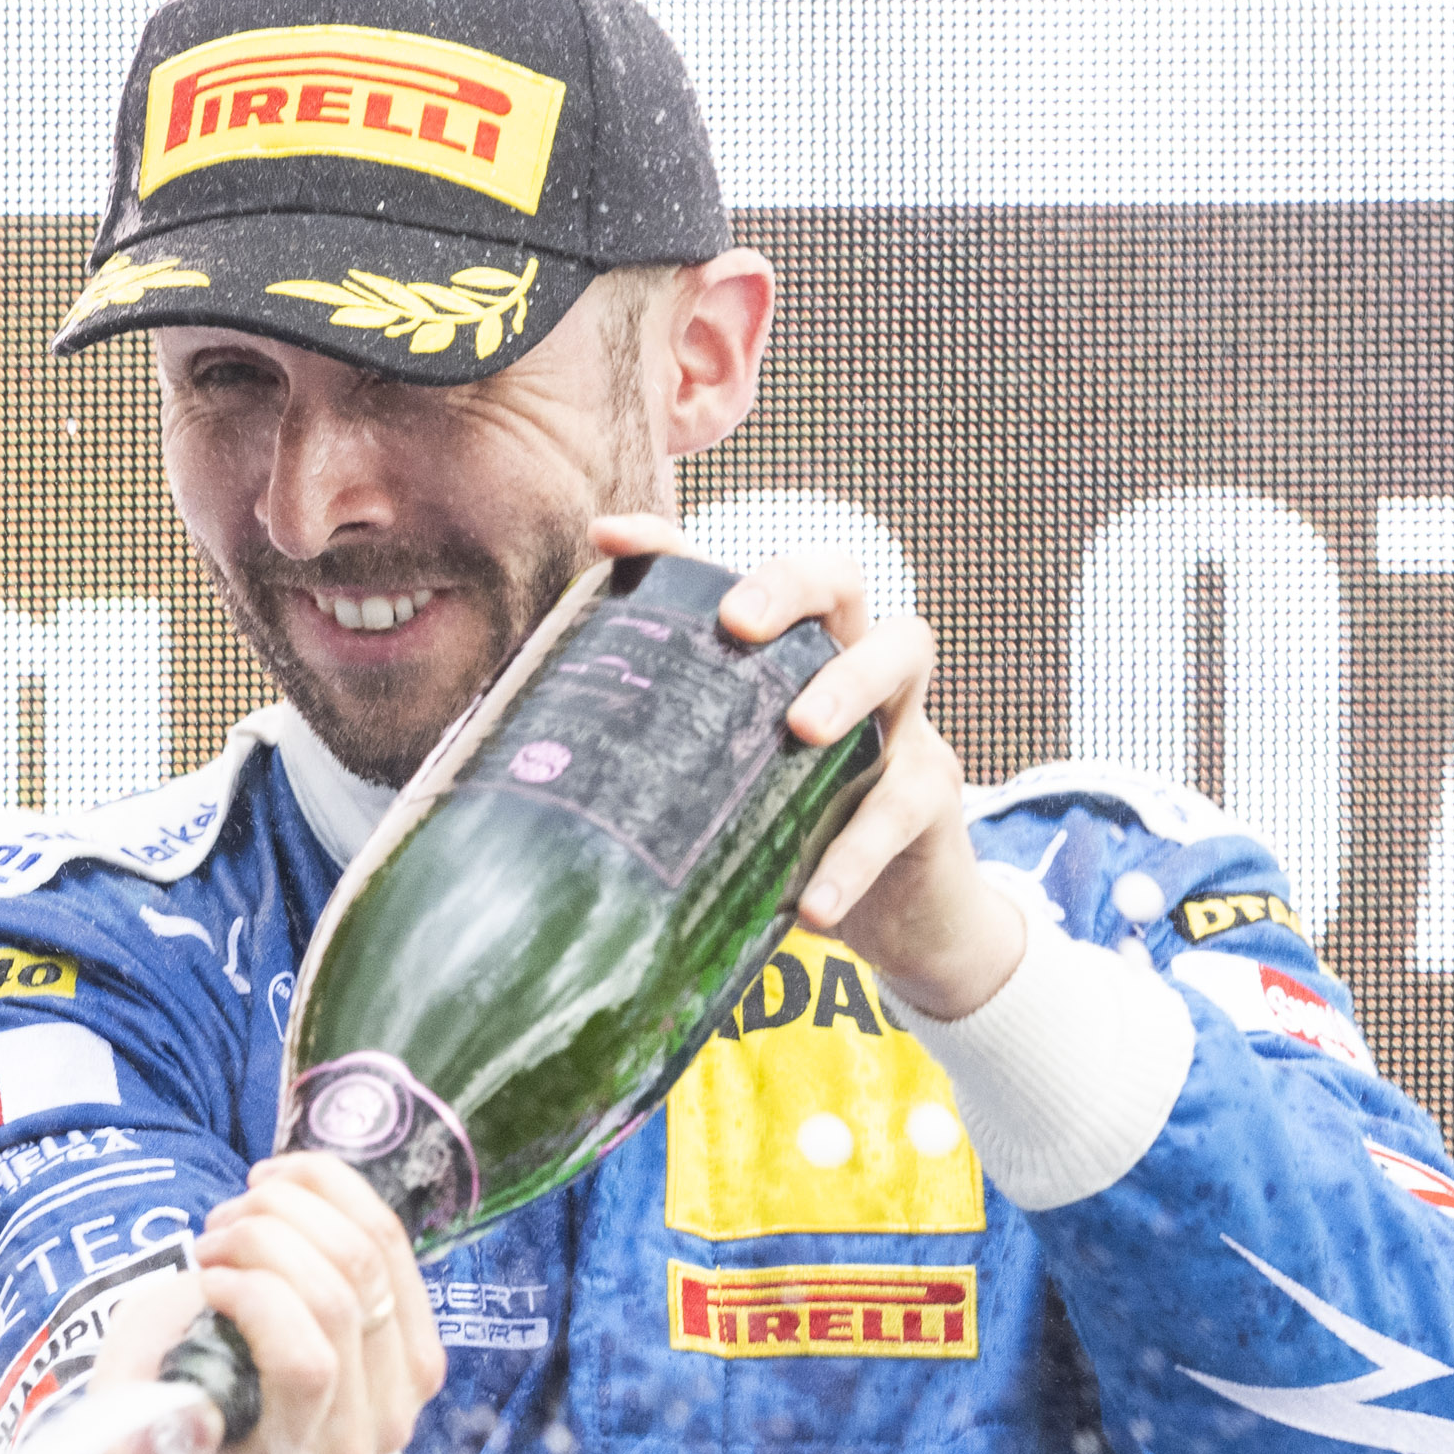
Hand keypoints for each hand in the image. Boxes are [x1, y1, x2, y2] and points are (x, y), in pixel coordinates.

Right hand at [98, 1155, 444, 1453]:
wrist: (223, 1405)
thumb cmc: (169, 1393)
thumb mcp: (130, 1413)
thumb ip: (144, 1434)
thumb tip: (198, 1423)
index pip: (306, 1367)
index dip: (254, 1297)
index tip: (202, 1279)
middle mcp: (356, 1447)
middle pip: (341, 1299)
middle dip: (266, 1236)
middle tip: (212, 1236)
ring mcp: (402, 1398)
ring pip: (371, 1258)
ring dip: (295, 1209)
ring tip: (241, 1211)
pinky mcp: (420, 1346)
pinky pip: (391, 1241)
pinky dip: (334, 1192)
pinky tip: (282, 1183)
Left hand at [591, 513, 1024, 1021]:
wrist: (897, 916)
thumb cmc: (790, 837)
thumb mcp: (722, 800)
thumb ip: (656, 782)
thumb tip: (521, 801)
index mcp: (785, 654)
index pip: (733, 578)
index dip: (673, 547)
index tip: (608, 537)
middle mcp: (849, 662)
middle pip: (839, 576)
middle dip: (788, 583)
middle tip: (738, 623)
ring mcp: (903, 720)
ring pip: (901, 652)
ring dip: (849, 683)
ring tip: (801, 731)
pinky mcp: (932, 794)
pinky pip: (902, 807)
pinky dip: (854, 854)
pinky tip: (810, 902)